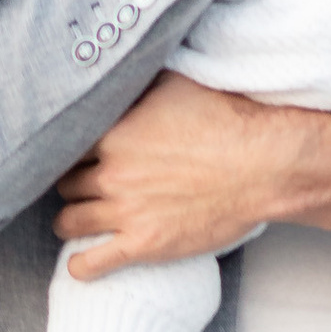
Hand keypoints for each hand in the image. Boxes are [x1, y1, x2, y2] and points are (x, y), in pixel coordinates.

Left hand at [52, 73, 330, 272]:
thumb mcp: (177, 84)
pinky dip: (81, 265)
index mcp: (113, 132)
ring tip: (77, 218)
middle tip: (81, 184)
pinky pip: (91, 263)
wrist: (265, 165)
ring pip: (69, 220)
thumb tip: (121, 66)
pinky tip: (80, 263)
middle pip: (65, 182)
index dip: (69, 149)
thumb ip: (139, 83)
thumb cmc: (228, 119)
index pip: (65, 144)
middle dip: (72, 183)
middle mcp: (112, 172)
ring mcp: (125, 210)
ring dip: (71, 220)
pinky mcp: (144, 244)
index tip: (76, 153)